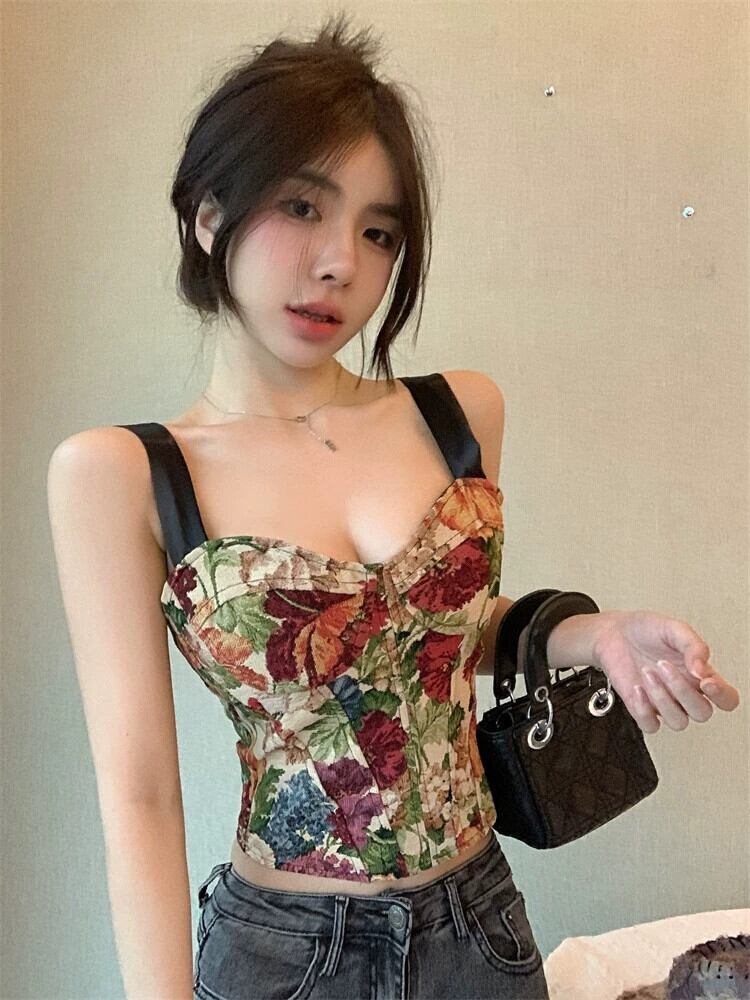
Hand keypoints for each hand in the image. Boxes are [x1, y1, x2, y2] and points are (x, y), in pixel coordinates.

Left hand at [590, 611, 739, 733]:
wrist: (613, 632)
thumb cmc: (646, 630)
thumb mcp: (674, 629)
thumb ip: (693, 646)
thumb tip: (702, 670)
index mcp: (700, 675)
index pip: (726, 698)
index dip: (723, 696)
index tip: (706, 681)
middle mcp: (685, 693)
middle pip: (703, 713)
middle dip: (683, 691)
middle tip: (663, 665)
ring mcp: (664, 703)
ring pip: (679, 722)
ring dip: (662, 698)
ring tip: (647, 672)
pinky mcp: (642, 709)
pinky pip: (651, 726)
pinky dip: (644, 710)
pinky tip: (637, 688)